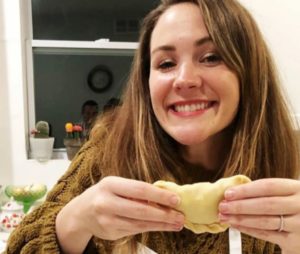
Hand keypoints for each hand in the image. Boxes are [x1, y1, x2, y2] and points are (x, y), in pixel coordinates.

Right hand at [64, 176, 184, 240]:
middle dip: (164, 214)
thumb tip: (164, 197)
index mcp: (110, 185)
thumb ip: (136, 191)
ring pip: (140, 223)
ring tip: (178, 223)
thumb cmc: (105, 194)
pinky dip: (152, 228)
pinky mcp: (111, 233)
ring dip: (162, 224)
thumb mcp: (116, 185)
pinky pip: (136, 231)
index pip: (139, 189)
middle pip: (141, 210)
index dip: (159, 195)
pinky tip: (164, 226)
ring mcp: (107, 220)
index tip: (177, 199)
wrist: (81, 213)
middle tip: (181, 216)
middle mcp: (106, 202)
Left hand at [218, 178, 299, 253]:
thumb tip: (236, 192)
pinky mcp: (296, 242)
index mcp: (298, 188)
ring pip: (264, 221)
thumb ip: (269, 192)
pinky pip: (267, 234)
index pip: (268, 186)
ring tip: (224, 216)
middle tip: (222, 206)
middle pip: (265, 204)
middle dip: (240, 205)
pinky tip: (236, 226)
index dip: (246, 190)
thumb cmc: (296, 206)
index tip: (228, 193)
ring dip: (240, 218)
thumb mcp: (290, 194)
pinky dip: (249, 230)